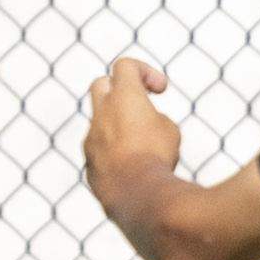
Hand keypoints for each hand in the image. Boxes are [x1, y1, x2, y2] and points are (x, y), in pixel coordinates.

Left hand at [82, 54, 183, 212]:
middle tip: (139, 107)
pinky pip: (100, 150)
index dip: (145, 72)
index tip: (161, 91)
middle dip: (119, 90)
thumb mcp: (170, 131)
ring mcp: (91, 137)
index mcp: (124, 96)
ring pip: (100, 122)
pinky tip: (134, 171)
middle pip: (100, 84)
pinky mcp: (89, 161)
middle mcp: (102, 112)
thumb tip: (146, 125)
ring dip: (119, 128)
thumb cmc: (157, 156)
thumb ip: (155, 119)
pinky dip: (114, 154)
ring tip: (144, 149)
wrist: (136, 193)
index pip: (125, 66)